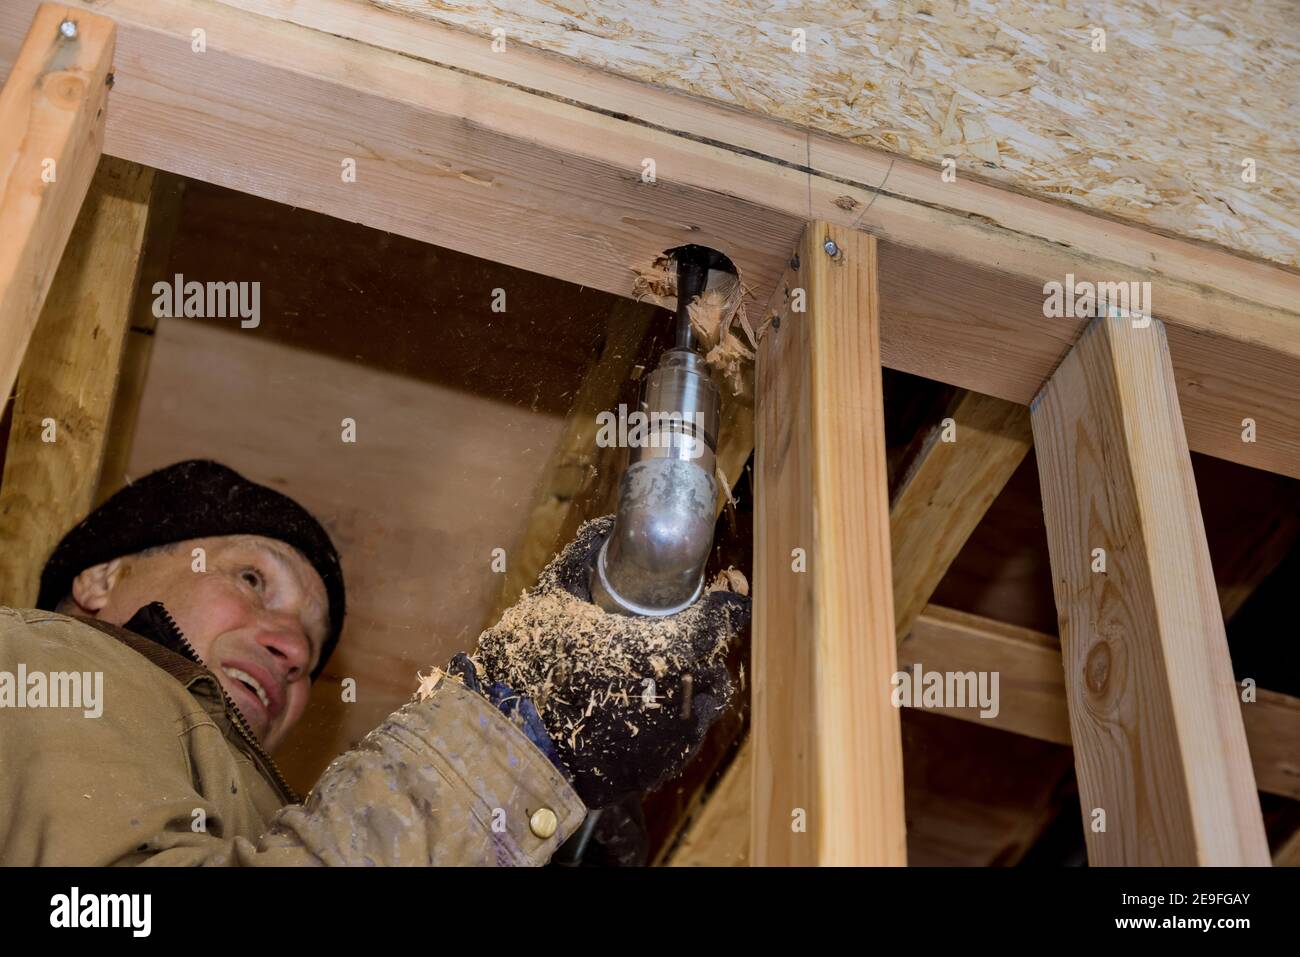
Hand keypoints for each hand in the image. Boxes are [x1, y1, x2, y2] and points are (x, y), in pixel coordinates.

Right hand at [475, 516, 748, 807]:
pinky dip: (669, 713)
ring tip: (647, 669)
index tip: (718, 586)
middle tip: (661, 629)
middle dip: (694, 639)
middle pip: (713, 654)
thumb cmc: (533, 670)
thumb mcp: (552, 597)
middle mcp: (691, 691)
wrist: (513, 750)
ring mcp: (681, 733)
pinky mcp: (664, 764)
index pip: (726, 614)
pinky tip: (636, 704)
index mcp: (676, 646)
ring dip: (686, 677)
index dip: (724, 596)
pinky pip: (683, 728)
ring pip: (702, 693)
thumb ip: (585, 555)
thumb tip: (607, 527)